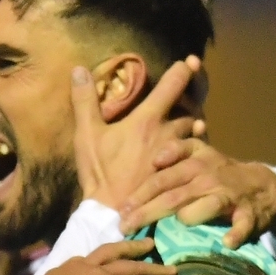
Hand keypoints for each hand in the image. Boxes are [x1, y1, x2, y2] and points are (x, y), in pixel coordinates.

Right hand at [32, 239, 174, 274]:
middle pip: (114, 251)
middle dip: (132, 247)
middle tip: (149, 245)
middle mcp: (86, 265)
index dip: (102, 262)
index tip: (111, 264)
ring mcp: (100, 274)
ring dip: (153, 270)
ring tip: (170, 271)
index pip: (90, 261)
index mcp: (69, 267)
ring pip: (132, 268)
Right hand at [73, 56, 203, 210]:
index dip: (183, 70)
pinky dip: (197, 148)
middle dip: (192, 102)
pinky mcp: (181, 173)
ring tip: (194, 124)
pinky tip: (193, 151)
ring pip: (197, 132)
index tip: (189, 61)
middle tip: (192, 97)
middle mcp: (167, 133)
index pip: (172, 86)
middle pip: (191, 109)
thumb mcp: (86, 135)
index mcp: (146, 120)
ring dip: (195, 126)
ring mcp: (177, 155)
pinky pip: (197, 154)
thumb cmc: (100, 172)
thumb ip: (84, 100)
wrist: (113, 212)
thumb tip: (78, 69)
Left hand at [120, 139, 275, 248]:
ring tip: (176, 228)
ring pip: (205, 206)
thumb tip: (154, 159)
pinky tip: (227, 243)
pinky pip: (242, 224)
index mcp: (194, 163)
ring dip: (190, 217)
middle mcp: (209, 177)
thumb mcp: (199, 153)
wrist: (264, 185)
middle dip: (148, 212)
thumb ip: (175, 152)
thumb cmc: (220, 172)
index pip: (161, 179)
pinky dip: (236, 233)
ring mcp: (229, 195)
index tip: (121, 211)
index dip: (139, 195)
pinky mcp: (249, 213)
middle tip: (126, 228)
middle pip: (174, 195)